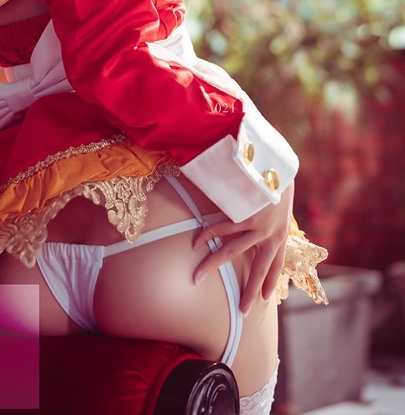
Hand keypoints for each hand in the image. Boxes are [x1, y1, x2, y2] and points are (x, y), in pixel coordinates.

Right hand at [192, 181, 293, 315]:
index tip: (263, 298)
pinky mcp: (244, 216)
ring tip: (197, 276)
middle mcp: (271, 236)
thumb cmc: (277, 182)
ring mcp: (257, 227)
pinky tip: (196, 242)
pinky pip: (221, 228)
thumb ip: (273, 219)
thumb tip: (261, 222)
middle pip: (257, 270)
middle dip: (247, 292)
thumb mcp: (281, 206)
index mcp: (282, 235)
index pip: (277, 265)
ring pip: (231, 252)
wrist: (277, 165)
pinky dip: (207, 235)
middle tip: (241, 312)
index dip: (270, 281)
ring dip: (211, 264)